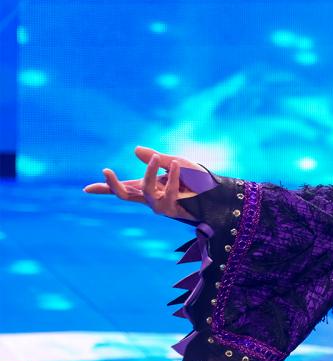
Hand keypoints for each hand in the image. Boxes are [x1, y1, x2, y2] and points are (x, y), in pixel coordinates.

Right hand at [82, 146, 203, 220]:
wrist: (218, 193)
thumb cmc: (197, 179)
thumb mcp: (177, 163)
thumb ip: (157, 159)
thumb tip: (134, 150)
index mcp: (148, 187)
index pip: (123, 188)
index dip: (105, 189)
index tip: (85, 190)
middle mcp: (151, 198)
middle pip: (124, 195)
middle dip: (112, 185)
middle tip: (106, 170)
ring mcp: (161, 205)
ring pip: (145, 191)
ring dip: (150, 172)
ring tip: (158, 157)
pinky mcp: (173, 210)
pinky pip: (168, 193)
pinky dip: (173, 178)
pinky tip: (178, 167)